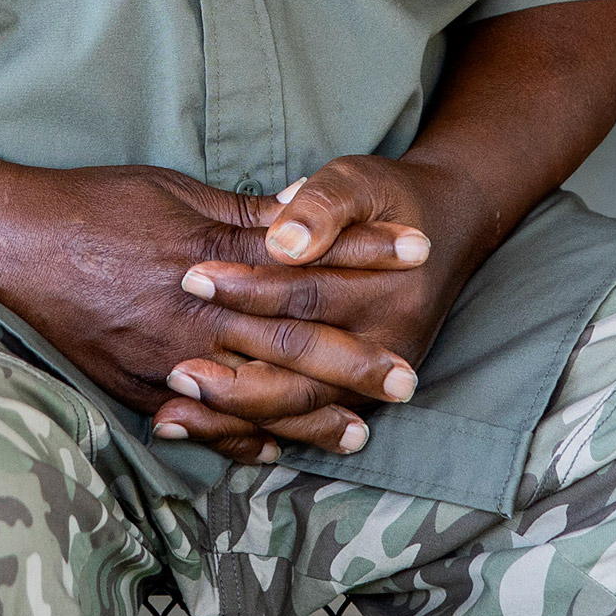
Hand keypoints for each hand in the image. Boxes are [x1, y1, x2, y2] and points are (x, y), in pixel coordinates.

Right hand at [0, 163, 427, 464]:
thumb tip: (300, 215)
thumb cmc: (95, 204)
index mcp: (212, 257)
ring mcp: (166, 358)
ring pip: (254, 397)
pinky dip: (240, 441)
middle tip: (407, 378)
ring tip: (357, 433)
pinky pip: (200, 425)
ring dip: (309, 417)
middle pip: (292, 342)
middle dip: (355, 360)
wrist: (15, 243)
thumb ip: (241, 213)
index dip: (365, 254)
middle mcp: (196, 315)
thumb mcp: (174, 190)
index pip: (308, 260)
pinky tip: (273, 452)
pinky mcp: (137, 387)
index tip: (416, 253)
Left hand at [148, 153, 488, 461]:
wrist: (440, 232)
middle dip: (234, 371)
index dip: (247, 287)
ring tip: (177, 409)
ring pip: (300, 410)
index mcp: (390, 290)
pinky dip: (248, 433)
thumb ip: (323, 207)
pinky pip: (300, 426)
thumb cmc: (385, 200)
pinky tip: (200, 430)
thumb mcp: (359, 182)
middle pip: (303, 370)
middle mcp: (389, 346)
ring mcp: (375, 381)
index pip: (307, 295)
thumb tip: (283, 242)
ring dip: (236, 415)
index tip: (190, 278)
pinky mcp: (355, 399)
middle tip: (174, 368)